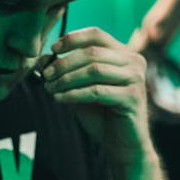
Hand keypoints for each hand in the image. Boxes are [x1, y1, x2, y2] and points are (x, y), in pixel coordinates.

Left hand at [44, 27, 151, 164]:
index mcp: (124, 54)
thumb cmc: (102, 114)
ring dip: (67, 79)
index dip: (73, 39)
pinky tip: (59, 98)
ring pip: (94, 70)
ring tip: (49, 88)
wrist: (122, 144)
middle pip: (93, 52)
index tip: (52, 48)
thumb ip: (69, 72)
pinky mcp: (132, 97)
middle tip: (45, 74)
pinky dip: (73, 94)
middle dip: (64, 63)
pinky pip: (96, 91)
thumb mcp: (83, 88)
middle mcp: (134, 62)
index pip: (97, 35)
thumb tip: (44, 58)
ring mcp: (135, 79)